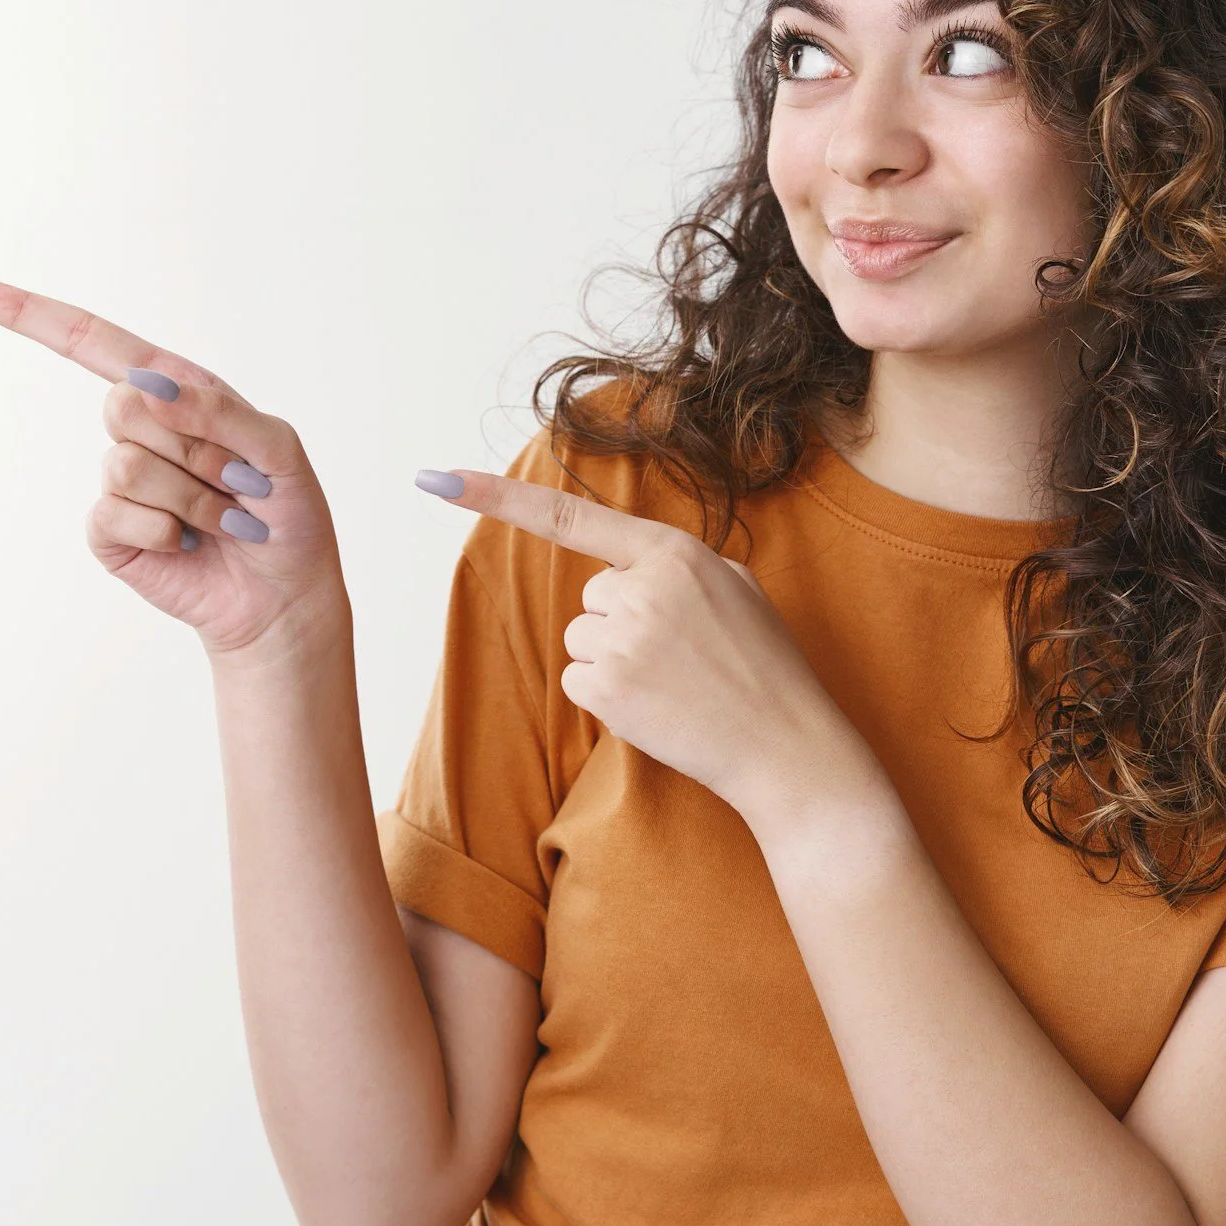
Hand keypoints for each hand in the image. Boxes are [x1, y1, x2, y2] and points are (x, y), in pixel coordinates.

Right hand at [0, 275, 346, 659]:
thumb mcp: (277, 449)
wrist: (283, 595)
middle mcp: (141, 428)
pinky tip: (190, 542)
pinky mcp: (111, 530)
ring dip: (190, 497)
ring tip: (221, 517)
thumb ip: (217, 411)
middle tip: (233, 480)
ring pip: (125, 464)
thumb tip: (146, 385)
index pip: (90, 340)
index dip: (25, 313)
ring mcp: (121, 481)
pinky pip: (115, 513)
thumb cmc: (288, 514)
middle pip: (121, 405)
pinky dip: (167, 530)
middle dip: (191, 449)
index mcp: (176, 388)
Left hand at [423, 465, 868, 819]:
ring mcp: (621, 641)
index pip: (571, 519)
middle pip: (590, 598)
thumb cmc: (765, 667)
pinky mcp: (606, 690)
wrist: (787, 746)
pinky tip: (658, 708)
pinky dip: (609, 698)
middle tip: (683, 655)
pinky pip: (578, 682)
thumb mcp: (734, 587)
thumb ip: (671, 564)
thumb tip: (619, 566)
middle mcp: (641, 589)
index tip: (438, 479)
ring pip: (580, 640)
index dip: (496, 497)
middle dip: (623, 624)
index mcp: (673, 553)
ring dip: (615, 662)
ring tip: (676, 682)